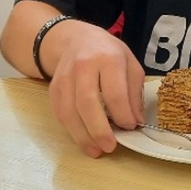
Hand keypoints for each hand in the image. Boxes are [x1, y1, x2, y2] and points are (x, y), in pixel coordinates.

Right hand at [47, 21, 144, 157]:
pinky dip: (71, 130)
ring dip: (82, 136)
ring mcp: (65, 77)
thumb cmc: (109, 52)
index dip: (122, 114)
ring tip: (96, 151)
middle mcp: (83, 66)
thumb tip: (136, 121)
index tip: (130, 127)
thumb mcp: (131, 64)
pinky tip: (83, 139)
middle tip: (110, 147)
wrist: (76, 39)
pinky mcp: (54, 88)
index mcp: (108, 58)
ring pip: (69, 111)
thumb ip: (134, 91)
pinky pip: (60, 113)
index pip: (114, 92)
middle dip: (99, 129)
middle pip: (87, 103)